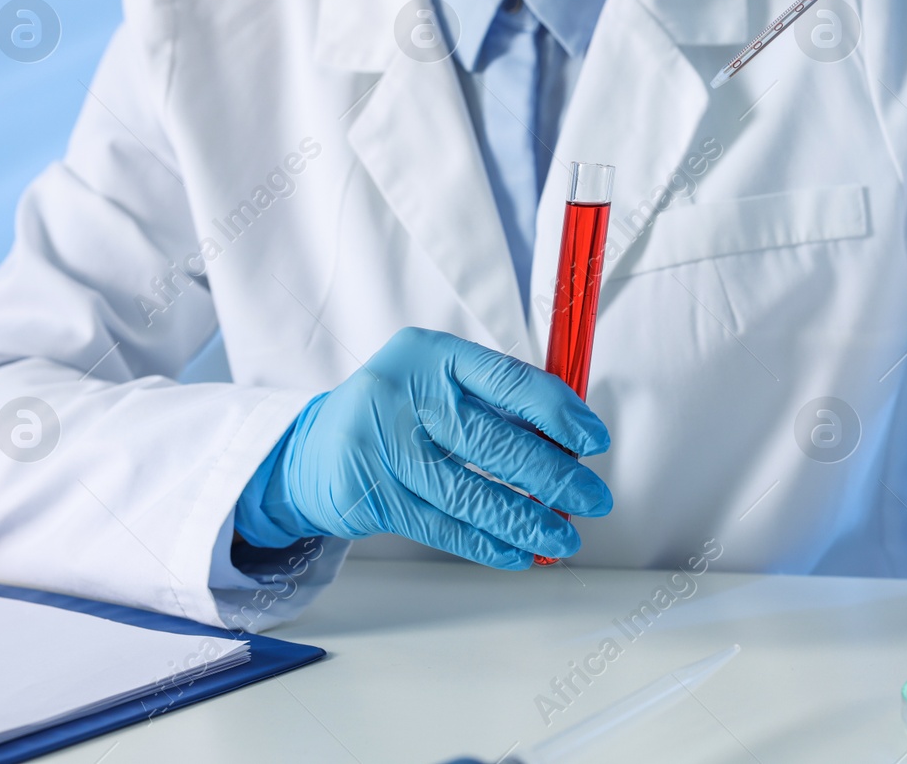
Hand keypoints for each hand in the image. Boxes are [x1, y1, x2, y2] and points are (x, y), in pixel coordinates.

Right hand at [235, 327, 611, 567]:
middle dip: (554, 476)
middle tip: (594, 497)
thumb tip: (570, 443)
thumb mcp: (438, 386)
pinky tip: (519, 552)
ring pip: (470, 492)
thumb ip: (496, 404)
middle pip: (493, 441)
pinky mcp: (368, 494)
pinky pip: (441, 526)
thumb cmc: (396, 414)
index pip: (508, 379)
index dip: (559, 412)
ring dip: (526, 520)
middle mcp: (401, 392)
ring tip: (564, 536)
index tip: (593, 440)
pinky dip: (486, 543)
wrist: (312, 451)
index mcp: (430, 353)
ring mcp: (380, 444)